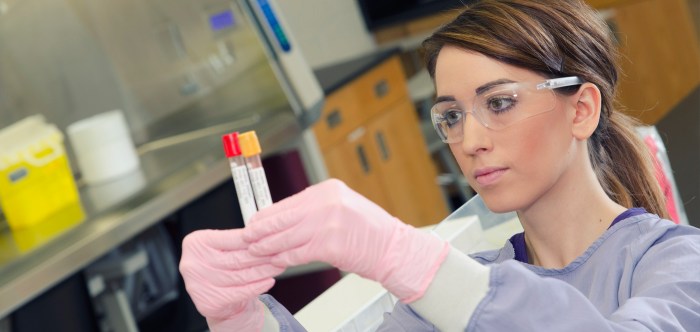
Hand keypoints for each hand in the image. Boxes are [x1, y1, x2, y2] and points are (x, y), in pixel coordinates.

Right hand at [179, 229, 283, 330]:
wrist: (214, 297)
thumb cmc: (220, 267)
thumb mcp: (223, 248)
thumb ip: (238, 240)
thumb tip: (265, 234)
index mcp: (196, 243)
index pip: (232, 239)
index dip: (255, 239)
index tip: (272, 238)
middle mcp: (193, 264)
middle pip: (236, 258)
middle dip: (262, 256)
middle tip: (279, 253)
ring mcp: (198, 284)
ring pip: (240, 276)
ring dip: (263, 271)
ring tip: (278, 265)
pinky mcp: (208, 302)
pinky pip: (240, 292)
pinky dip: (258, 286)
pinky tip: (269, 281)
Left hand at [244, 179, 448, 301]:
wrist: (394, 248)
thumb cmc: (369, 231)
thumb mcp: (341, 208)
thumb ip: (314, 210)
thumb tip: (283, 218)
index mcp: (328, 189)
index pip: (288, 202)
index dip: (268, 214)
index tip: (255, 221)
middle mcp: (327, 203)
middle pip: (283, 217)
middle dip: (261, 229)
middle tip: (248, 236)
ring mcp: (328, 223)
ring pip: (286, 237)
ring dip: (268, 246)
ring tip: (257, 251)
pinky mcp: (329, 245)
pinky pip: (297, 253)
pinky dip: (284, 259)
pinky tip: (277, 261)